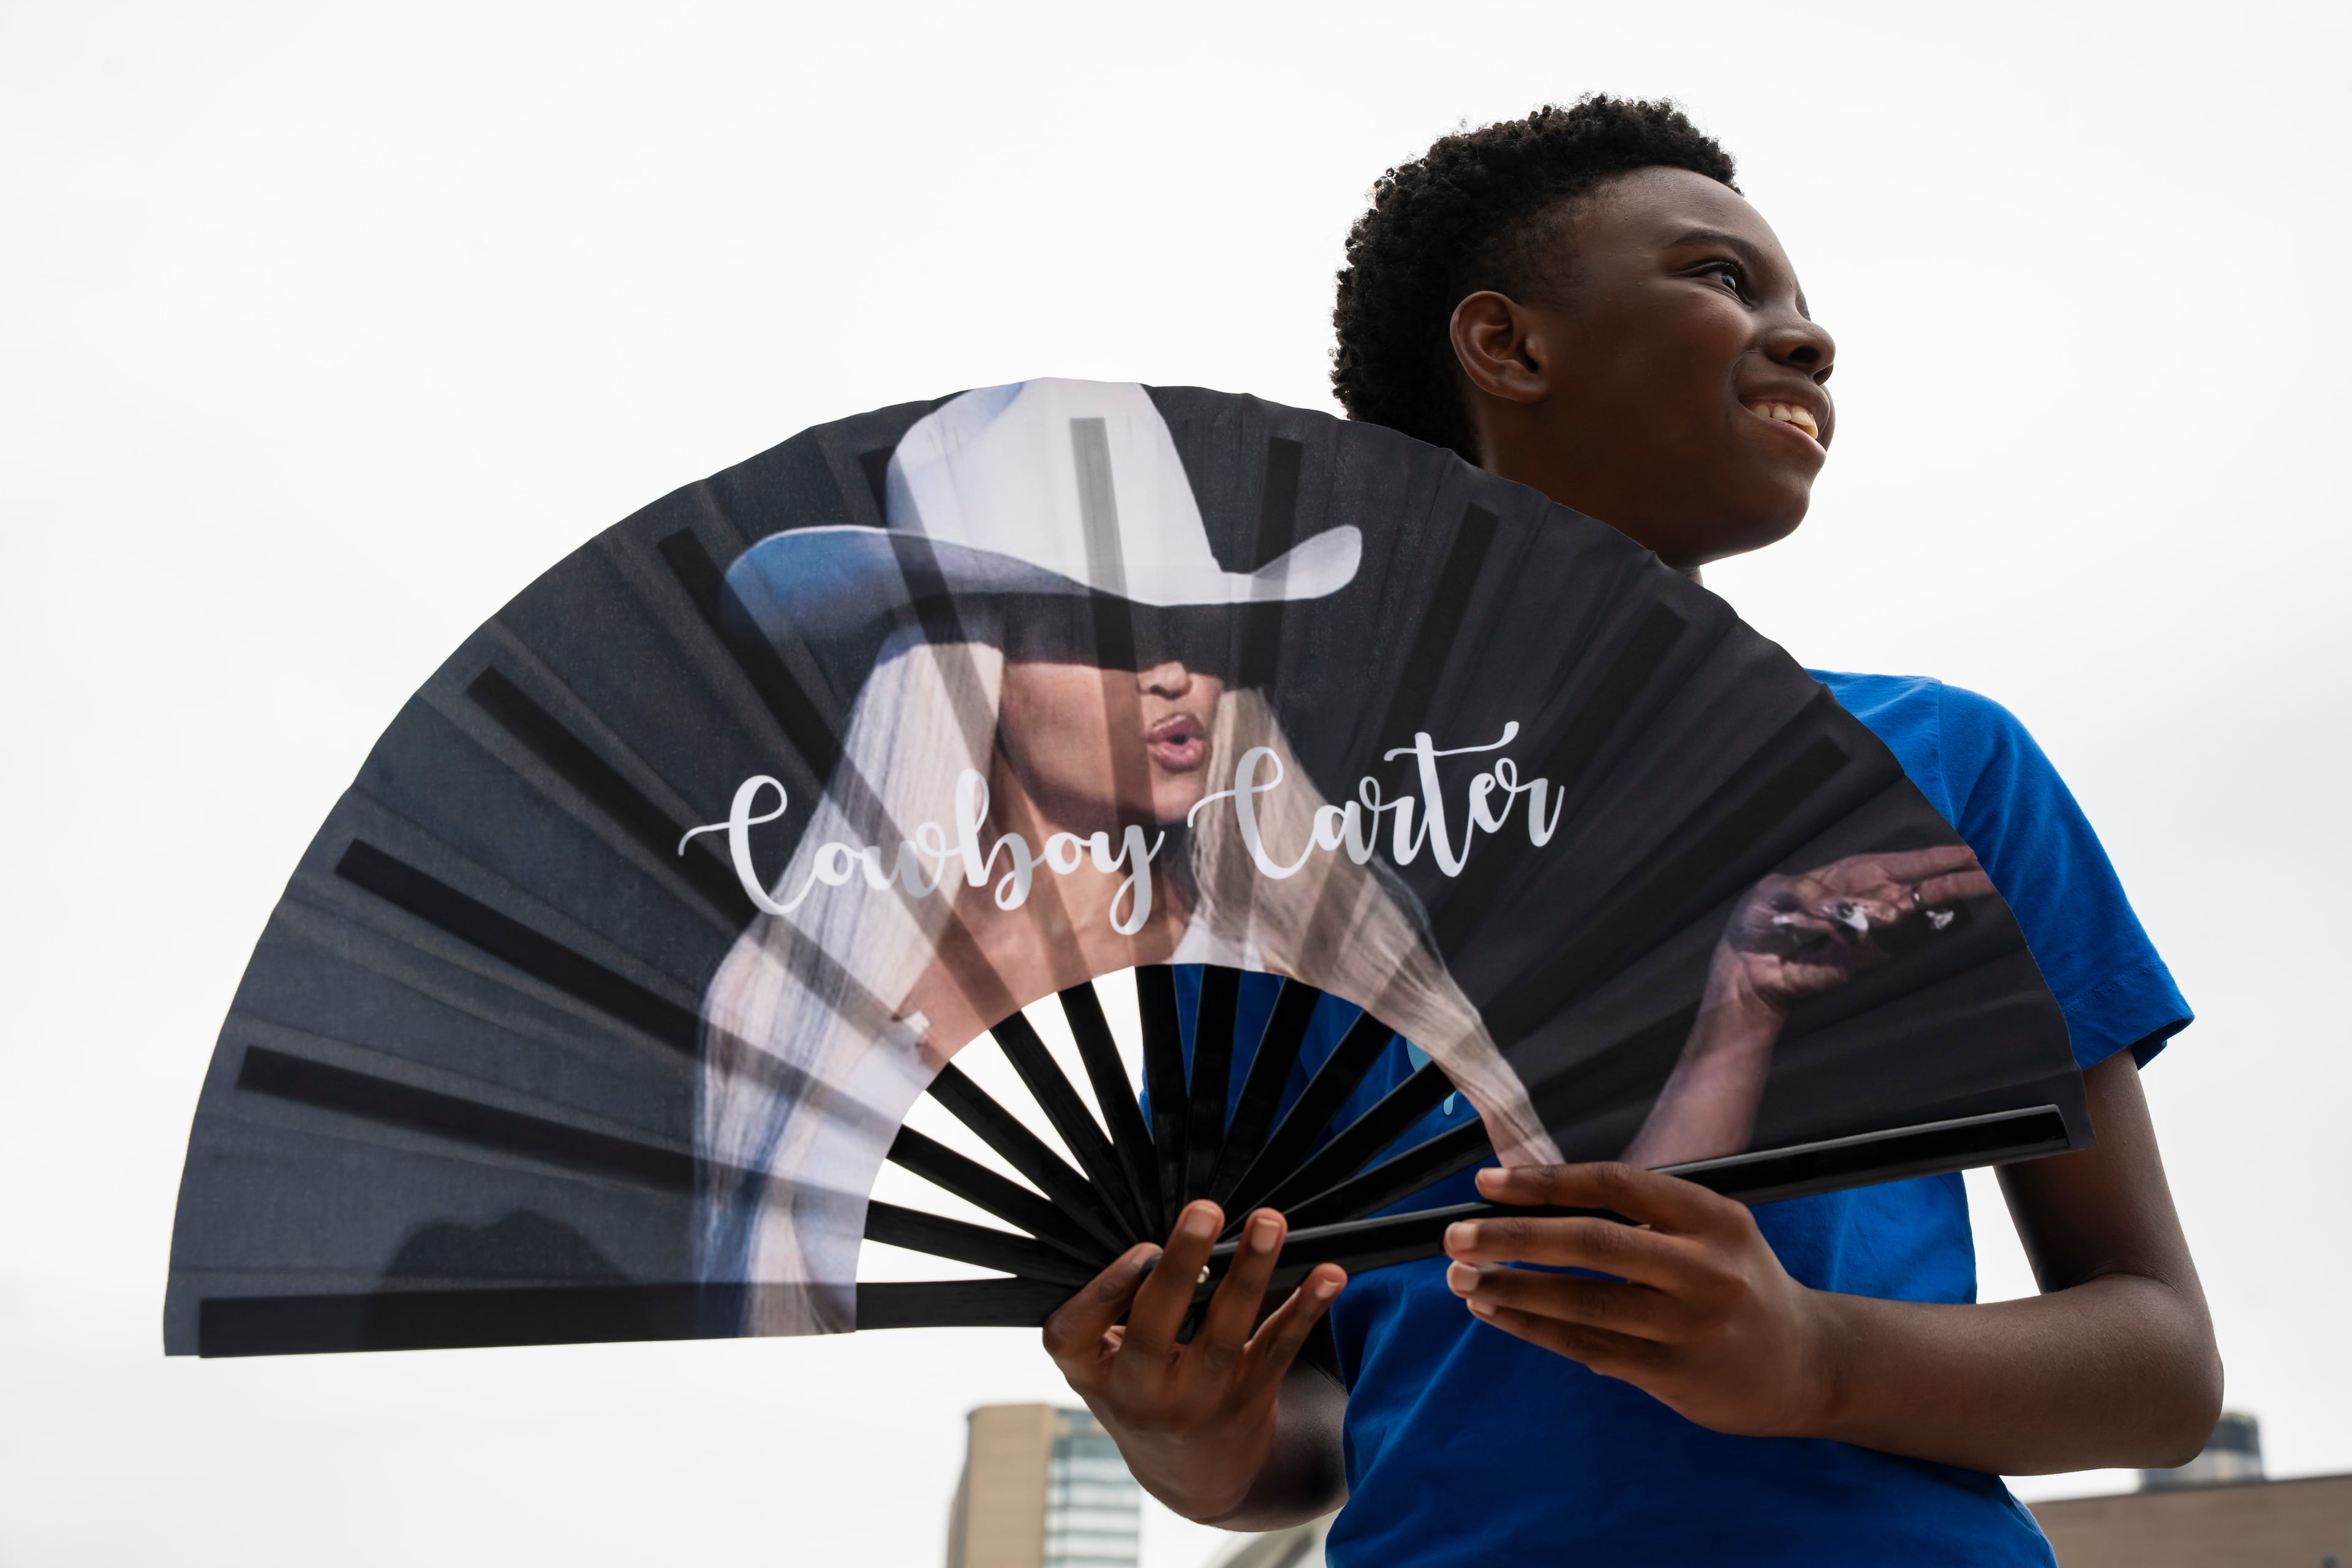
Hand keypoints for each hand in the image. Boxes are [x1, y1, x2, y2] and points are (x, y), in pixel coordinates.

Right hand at [1043, 1200, 1346, 1522]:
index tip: (1143, 1248)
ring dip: (1250, 1275)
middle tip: (1204, 1213)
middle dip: (1180, 1269)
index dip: (1106, 1290)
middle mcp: (1139, 1395)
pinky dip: (1305, 1309)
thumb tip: (1167, 1231)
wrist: (1189, 1475)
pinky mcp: (1249, 1401)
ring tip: (1268, 1223)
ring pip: (1224, 1336)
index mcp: (1090, 1373)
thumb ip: (1115, 1308)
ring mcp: (1197, 1403)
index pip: (1073, 1334)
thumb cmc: (1140, 1387)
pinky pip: (1278, 1349)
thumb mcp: (1103, 1360)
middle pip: (1154, 1332)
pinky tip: (1329, 1276)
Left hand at [1442, 1162, 1836, 1437]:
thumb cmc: (1740, 1285)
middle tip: (1455, 1235)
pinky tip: (1498, 1313)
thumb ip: (1640, 1215)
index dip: (1546, 1182)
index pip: (1616, 1185)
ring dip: (1511, 1289)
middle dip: (1513, 1237)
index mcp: (1713, 1217)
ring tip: (1461, 1279)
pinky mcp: (1677, 1376)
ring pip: (1582, 1303)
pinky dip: (1534, 1329)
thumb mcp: (1710, 1232)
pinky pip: (1588, 1348)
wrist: (1809, 1364)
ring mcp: (1692, 1327)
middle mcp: (1708, 1269)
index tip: (1489, 1183)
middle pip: (1592, 1242)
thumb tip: (1534, 1196)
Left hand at [1719, 846, 1993, 1009]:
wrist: (1746, 968)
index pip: (1901, 864)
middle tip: (1994, 876)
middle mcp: (1866, 902)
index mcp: (1848, 877)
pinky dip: (1864, 929)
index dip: (1935, 858)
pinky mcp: (1859, 961)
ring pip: (1909, 915)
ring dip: (1933, 899)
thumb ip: (1806, 895)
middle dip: (1956, 880)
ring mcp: (1868, 933)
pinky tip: (1856, 921)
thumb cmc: (1758, 922)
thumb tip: (1841, 911)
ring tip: (1972, 885)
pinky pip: (1873, 942)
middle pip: (1920, 889)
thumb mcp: (1774, 893)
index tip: (1971, 854)